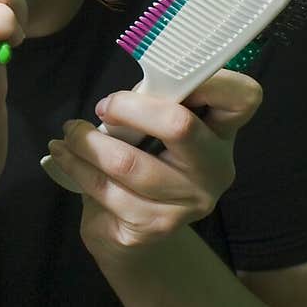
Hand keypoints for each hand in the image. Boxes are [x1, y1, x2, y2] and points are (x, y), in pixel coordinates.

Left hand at [47, 71, 262, 266]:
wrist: (133, 230)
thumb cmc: (144, 161)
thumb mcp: (154, 127)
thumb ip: (153, 103)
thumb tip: (124, 94)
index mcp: (222, 132)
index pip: (242, 98)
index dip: (213, 79)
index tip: (166, 75)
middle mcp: (216, 168)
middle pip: (179, 125)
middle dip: (129, 108)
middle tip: (102, 106)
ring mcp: (189, 202)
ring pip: (129, 163)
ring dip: (87, 143)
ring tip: (69, 134)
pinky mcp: (156, 226)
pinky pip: (107, 190)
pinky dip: (77, 167)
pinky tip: (63, 156)